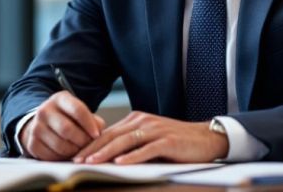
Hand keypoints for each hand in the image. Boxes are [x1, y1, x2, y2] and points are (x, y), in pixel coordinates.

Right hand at [20, 91, 105, 160]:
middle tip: (88, 145)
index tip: (97, 135)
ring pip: (60, 145)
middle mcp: (44, 111)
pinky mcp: (32, 143)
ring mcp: (36, 127)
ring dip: (74, 151)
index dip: (89, 124)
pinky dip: (63, 158)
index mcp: (59, 99)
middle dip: (82, 140)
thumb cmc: (68, 118)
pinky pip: (51, 155)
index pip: (77, 110)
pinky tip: (67, 153)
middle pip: (67, 129)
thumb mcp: (79, 113)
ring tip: (79, 150)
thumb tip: (98, 133)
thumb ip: (93, 121)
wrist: (43, 124)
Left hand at [73, 111, 226, 164]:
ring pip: (125, 141)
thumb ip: (132, 144)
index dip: (91, 144)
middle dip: (93, 149)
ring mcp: (155, 130)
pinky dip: (132, 156)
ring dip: (107, 153)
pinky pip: (146, 149)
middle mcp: (143, 122)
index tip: (77, 155)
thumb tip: (108, 157)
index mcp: (137, 120)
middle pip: (113, 136)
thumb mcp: (150, 140)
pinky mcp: (167, 141)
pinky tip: (121, 163)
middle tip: (77, 160)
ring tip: (92, 162)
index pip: (108, 132)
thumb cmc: (176, 143)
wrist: (205, 138)